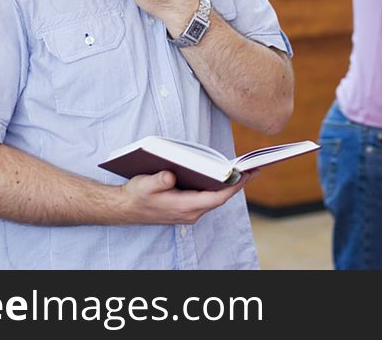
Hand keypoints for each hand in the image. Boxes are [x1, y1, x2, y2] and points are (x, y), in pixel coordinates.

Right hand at [120, 170, 253, 224]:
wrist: (125, 208)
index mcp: (184, 207)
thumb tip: (170, 175)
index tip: (247, 174)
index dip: (234, 187)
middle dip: (238, 184)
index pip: (217, 197)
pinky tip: (223, 176)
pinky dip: (218, 188)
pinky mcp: (187, 209)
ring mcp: (190, 212)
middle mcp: (191, 213)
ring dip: (229, 186)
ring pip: (215, 199)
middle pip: (221, 198)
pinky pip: (208, 199)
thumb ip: (158, 181)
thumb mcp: (144, 185)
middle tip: (255, 168)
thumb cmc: (136, 195)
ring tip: (244, 170)